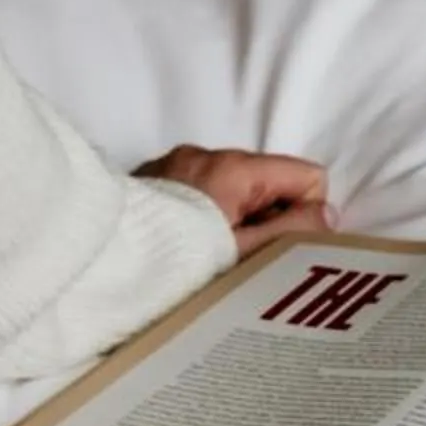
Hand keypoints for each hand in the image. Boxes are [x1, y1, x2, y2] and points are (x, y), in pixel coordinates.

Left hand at [135, 144, 332, 256]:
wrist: (99, 270)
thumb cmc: (176, 266)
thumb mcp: (245, 256)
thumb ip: (293, 233)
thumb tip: (326, 215)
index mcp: (235, 168)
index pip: (305, 177)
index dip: (304, 217)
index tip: (278, 249)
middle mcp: (203, 156)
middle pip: (268, 184)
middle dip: (267, 220)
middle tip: (244, 263)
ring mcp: (172, 167)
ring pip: (233, 191)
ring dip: (234, 222)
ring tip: (210, 260)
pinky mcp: (149, 183)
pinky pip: (198, 195)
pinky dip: (202, 219)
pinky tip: (184, 250)